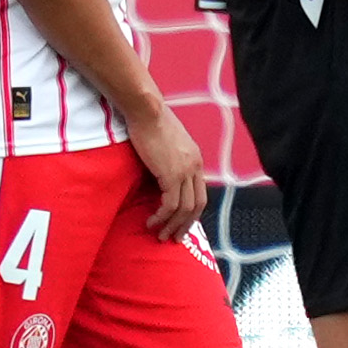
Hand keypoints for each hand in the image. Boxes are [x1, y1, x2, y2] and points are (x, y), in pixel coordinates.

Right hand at [126, 100, 206, 240]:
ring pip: (184, 209)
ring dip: (172, 225)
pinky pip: (170, 205)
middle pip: (197, 205)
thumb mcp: (167, 142)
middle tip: (174, 237)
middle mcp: (195, 167)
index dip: (191, 211)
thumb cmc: (150, 121)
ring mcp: (185, 171)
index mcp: (195, 159)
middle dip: (186, 224)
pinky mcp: (171, 174)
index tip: (180, 222)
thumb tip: (159, 169)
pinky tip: (151, 222)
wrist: (147, 110)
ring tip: (160, 235)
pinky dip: (161, 217)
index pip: (200, 192)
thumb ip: (169, 157)